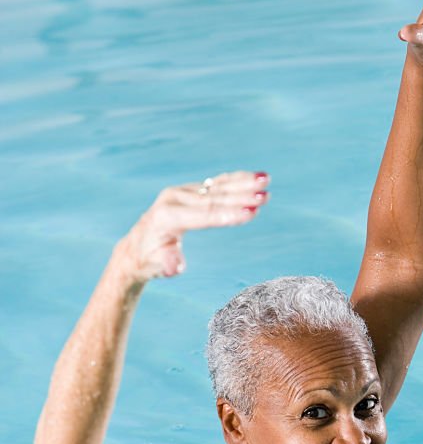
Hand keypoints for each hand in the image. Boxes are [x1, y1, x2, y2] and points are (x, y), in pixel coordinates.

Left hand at [118, 170, 269, 281]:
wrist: (136, 248)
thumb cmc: (149, 260)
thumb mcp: (156, 266)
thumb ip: (168, 264)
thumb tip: (177, 267)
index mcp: (167, 216)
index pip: (204, 215)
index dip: (228, 214)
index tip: (251, 212)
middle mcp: (174, 199)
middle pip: (214, 198)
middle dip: (241, 197)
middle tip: (265, 195)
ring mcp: (182, 193)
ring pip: (217, 187)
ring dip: (243, 183)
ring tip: (265, 179)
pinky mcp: (190, 192)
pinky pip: (216, 185)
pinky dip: (236, 180)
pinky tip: (255, 177)